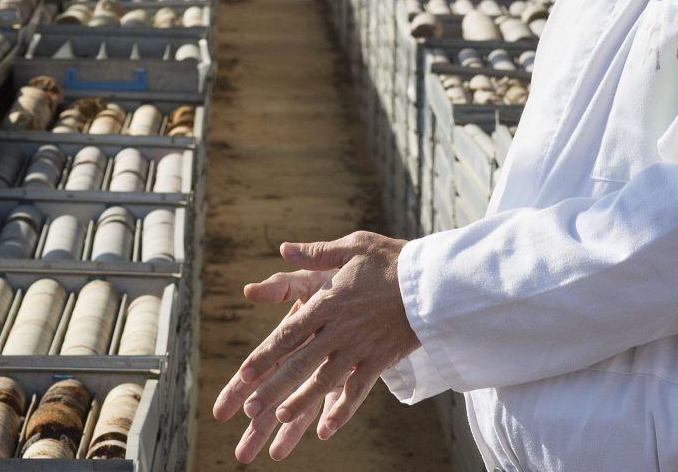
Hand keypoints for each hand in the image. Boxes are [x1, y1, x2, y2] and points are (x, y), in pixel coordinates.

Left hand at [211, 231, 418, 461]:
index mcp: (329, 302)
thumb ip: (316, 253)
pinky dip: (342, 412)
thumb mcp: (353, 247)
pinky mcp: (380, 360)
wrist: (434, 280)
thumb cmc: (392, 260)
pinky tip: (326, 430)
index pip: (289, 332)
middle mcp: (340, 329)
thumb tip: (284, 249)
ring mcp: (360, 348)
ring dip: (301, 401)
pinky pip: (358, 390)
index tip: (244, 374)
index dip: (265, 355)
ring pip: (324, 381)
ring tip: (280, 418)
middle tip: (250, 410)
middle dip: (273, 388)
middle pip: (300, 363)